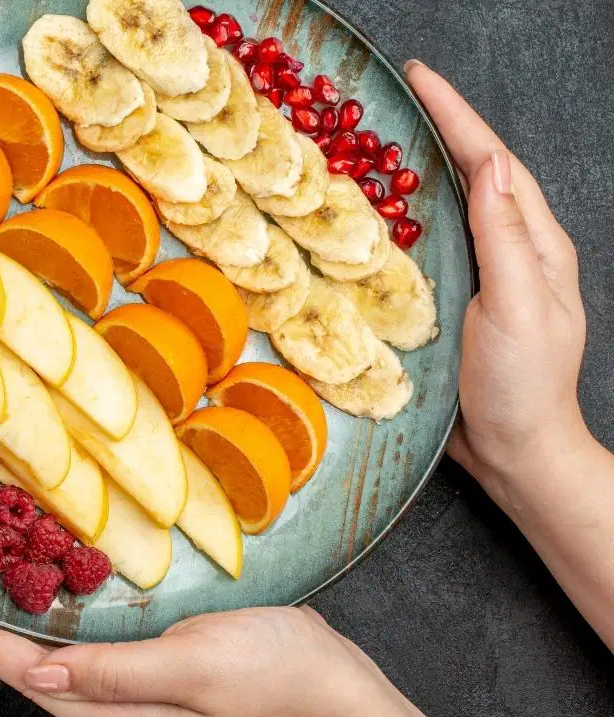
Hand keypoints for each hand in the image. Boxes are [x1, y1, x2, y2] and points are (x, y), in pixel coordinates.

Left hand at [0, 604, 423, 716]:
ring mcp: (137, 692)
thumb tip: (37, 678)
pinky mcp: (158, 672)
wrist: (339, 691)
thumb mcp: (192, 668)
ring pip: (59, 660)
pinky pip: (93, 650)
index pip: (25, 675)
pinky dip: (66, 620)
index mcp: (114, 712)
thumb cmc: (275, 681)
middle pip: (31, 671)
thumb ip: (114, 673)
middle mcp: (116, 706)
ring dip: (21, 624)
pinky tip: (60, 594)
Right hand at [405, 62, 589, 512]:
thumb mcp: (519, 306)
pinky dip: (395, 222)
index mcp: (534, 243)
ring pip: (443, 209)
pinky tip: (368, 218)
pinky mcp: (450, 304)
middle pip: (470, 173)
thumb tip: (491, 168)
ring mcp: (479, 277)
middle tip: (388, 99)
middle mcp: (508, 251)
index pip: (494, 162)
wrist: (516, 454)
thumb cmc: (522, 386)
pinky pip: (422, 248)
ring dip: (410, 171)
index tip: (420, 77)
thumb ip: (505, 238)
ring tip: (371, 142)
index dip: (457, 115)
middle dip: (434, 129)